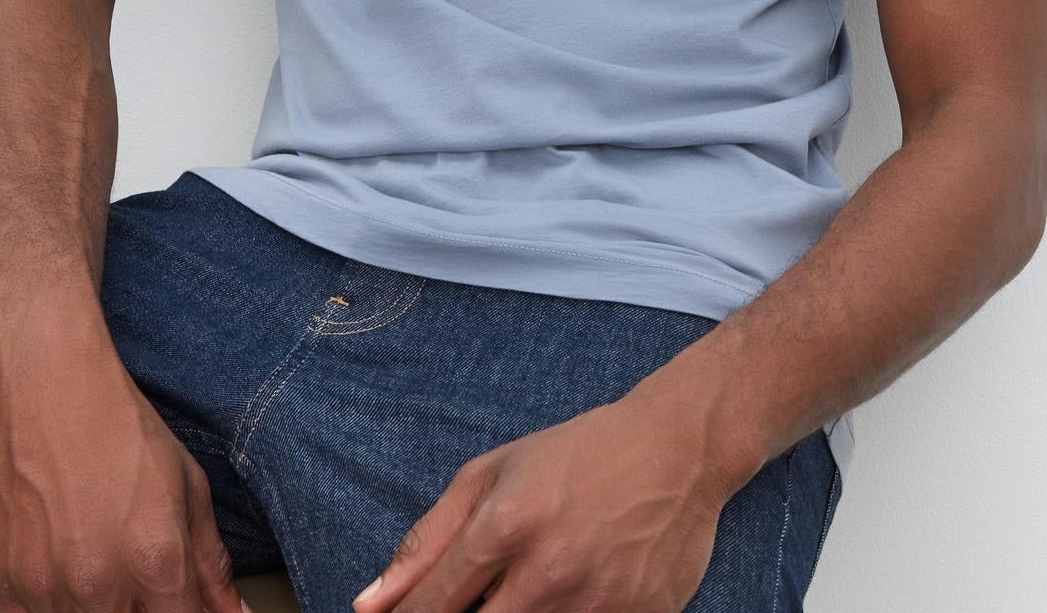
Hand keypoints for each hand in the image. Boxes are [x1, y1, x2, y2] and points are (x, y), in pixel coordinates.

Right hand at [0, 321, 242, 611]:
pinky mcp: (1, 586)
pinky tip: (64, 579)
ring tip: (102, 564)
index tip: (183, 602)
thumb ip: (210, 563)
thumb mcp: (187, 485)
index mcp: (154, 560)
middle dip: (145, 609)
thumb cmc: (121, 428)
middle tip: (142, 579)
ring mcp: (44, 591)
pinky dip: (51, 611)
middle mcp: (98, 586)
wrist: (46, 386)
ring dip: (101, 609)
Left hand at [350, 391, 734, 612]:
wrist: (677, 450)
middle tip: (481, 596)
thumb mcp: (490, 475)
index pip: (429, 609)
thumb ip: (426, 541)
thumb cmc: (575, 456)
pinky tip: (577, 586)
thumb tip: (370, 604)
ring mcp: (595, 607)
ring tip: (534, 580)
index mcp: (503, 527)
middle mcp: (547, 573)